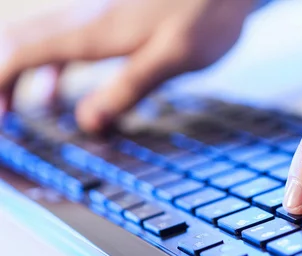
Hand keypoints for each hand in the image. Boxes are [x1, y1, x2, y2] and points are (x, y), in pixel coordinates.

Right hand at [0, 0, 254, 131]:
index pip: (22, 52)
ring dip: (29, 71)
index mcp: (94, 30)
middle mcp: (86, 14)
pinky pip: (67, 35)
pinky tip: (65, 82)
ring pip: (43, 37)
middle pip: (22, 40)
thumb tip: (88, 123)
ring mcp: (96, 9)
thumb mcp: (171, 59)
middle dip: (5, 78)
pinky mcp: (111, 11)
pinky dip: (55, 62)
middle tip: (7, 115)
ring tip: (33, 106)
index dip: (0, 84)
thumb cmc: (206, 13)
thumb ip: (128, 89)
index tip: (1, 117)